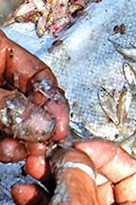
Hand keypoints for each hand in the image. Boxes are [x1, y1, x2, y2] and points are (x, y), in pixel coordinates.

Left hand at [0, 30, 68, 178]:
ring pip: (15, 124)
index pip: (42, 76)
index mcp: (0, 52)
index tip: (60, 128)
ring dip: (22, 142)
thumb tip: (44, 123)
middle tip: (44, 146)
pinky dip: (4, 147)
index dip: (55, 103)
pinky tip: (8, 152)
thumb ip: (10, 106)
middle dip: (39, 127)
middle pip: (32, 102)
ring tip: (24, 152)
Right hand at [2, 140, 135, 204]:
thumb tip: (74, 153)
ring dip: (49, 184)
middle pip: (97, 186)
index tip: (79, 146)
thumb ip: (78, 176)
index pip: (132, 173)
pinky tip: (25, 196)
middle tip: (50, 159)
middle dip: (70, 168)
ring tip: (33, 175)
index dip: (104, 154)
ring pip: (71, 202)